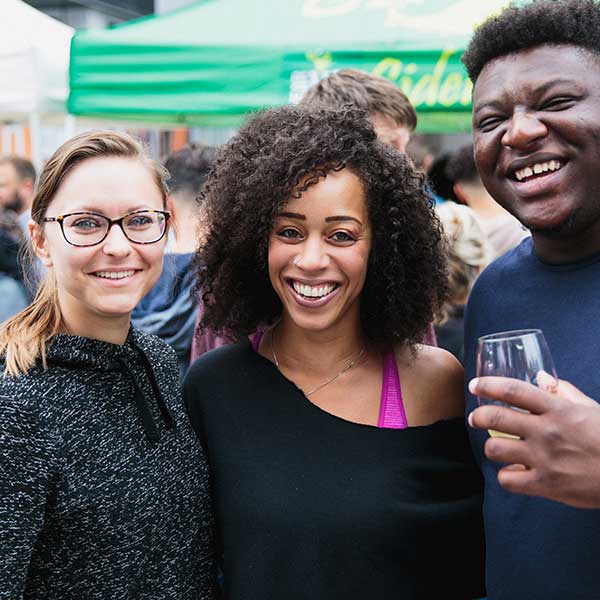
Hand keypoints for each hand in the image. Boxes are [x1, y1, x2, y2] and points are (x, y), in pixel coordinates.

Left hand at [468, 376, 599, 508]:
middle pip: (496, 417)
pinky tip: (513, 472)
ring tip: (496, 447)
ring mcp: (545, 458)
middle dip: (478, 416)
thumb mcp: (591, 409)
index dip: (489, 385)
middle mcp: (547, 431)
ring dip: (491, 447)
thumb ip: (564, 392)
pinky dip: (506, 476)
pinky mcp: (547, 485)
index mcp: (558, 409)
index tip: (474, 385)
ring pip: (495, 448)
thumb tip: (541, 377)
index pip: (513, 390)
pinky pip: (508, 479)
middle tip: (475, 418)